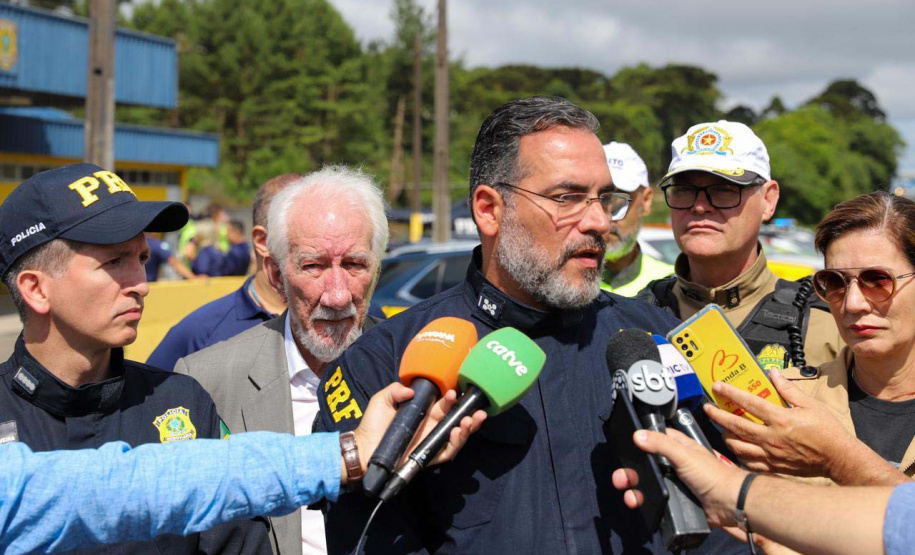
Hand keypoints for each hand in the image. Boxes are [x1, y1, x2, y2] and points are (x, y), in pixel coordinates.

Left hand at [352, 383, 485, 473]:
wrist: (363, 448)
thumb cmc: (373, 424)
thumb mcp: (382, 400)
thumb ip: (395, 390)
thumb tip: (411, 391)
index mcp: (424, 413)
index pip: (445, 405)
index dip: (453, 400)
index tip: (456, 392)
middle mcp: (431, 427)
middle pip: (457, 421)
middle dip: (470, 415)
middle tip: (478, 411)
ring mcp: (430, 442)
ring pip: (456, 437)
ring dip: (467, 430)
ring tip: (469, 421)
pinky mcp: (427, 457)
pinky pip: (446, 453)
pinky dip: (454, 444)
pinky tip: (456, 434)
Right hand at [611, 428, 745, 527]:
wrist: (729, 504)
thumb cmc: (712, 475)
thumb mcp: (684, 454)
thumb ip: (660, 444)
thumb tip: (637, 435)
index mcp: (677, 449)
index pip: (654, 439)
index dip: (640, 442)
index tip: (625, 446)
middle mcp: (673, 465)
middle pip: (645, 466)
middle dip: (630, 472)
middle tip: (620, 478)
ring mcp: (673, 484)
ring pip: (647, 485)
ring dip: (634, 490)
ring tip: (629, 496)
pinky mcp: (674, 501)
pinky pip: (655, 501)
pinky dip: (645, 503)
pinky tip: (638, 504)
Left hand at [704, 369, 853, 477]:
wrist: (839, 459)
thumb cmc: (827, 430)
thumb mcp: (811, 405)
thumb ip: (788, 389)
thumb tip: (772, 372)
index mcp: (781, 420)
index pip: (749, 403)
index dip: (731, 393)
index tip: (717, 386)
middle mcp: (772, 438)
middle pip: (736, 426)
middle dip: (718, 416)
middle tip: (707, 409)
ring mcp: (771, 455)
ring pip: (738, 446)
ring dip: (725, 436)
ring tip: (721, 428)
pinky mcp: (773, 467)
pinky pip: (748, 463)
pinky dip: (739, 455)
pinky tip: (737, 448)